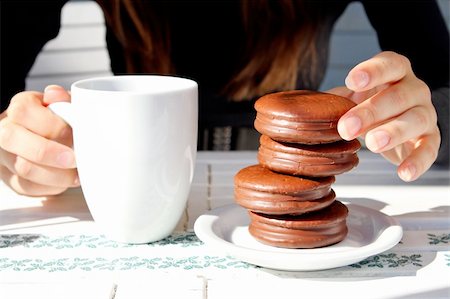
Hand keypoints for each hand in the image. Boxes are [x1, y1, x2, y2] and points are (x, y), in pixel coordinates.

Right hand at [0, 85, 78, 195]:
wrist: (42, 136)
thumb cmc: (56, 120)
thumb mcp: (62, 104)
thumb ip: (62, 98)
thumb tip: (57, 94)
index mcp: (19, 108)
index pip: (25, 113)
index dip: (53, 126)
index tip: (76, 135)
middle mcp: (5, 131)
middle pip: (14, 139)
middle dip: (49, 152)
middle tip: (74, 159)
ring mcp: (5, 156)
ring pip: (23, 168)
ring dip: (56, 175)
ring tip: (76, 174)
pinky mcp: (10, 178)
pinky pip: (27, 187)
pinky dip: (51, 187)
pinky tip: (66, 181)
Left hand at [330, 51, 439, 181]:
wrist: (398, 121)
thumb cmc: (370, 105)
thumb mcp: (351, 98)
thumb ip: (332, 100)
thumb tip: (298, 110)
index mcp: (394, 72)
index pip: (389, 64)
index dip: (372, 71)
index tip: (351, 80)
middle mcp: (414, 89)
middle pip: (398, 96)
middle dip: (372, 111)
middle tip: (347, 127)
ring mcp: (424, 113)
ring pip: (415, 119)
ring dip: (394, 131)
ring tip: (374, 144)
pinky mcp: (430, 137)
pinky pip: (429, 149)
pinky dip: (418, 161)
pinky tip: (403, 173)